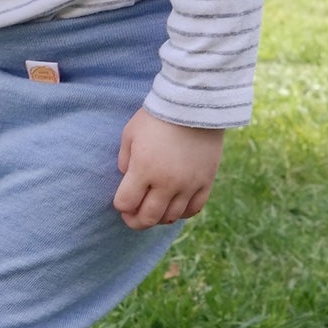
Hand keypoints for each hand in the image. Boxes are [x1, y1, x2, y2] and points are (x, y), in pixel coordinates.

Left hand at [113, 108, 223, 229]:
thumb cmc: (156, 118)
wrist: (193, 105)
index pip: (126, 203)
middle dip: (136, 221)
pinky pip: (194, 209)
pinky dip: (182, 213)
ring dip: (158, 218)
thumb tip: (127, 179)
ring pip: (171, 217)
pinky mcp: (206, 181)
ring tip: (153, 209)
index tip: (121, 201)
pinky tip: (175, 206)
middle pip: (148, 217)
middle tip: (132, 217)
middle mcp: (166, 183)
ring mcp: (188, 184)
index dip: (120, 206)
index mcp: (143, 170)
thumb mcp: (129, 135)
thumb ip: (125, 160)